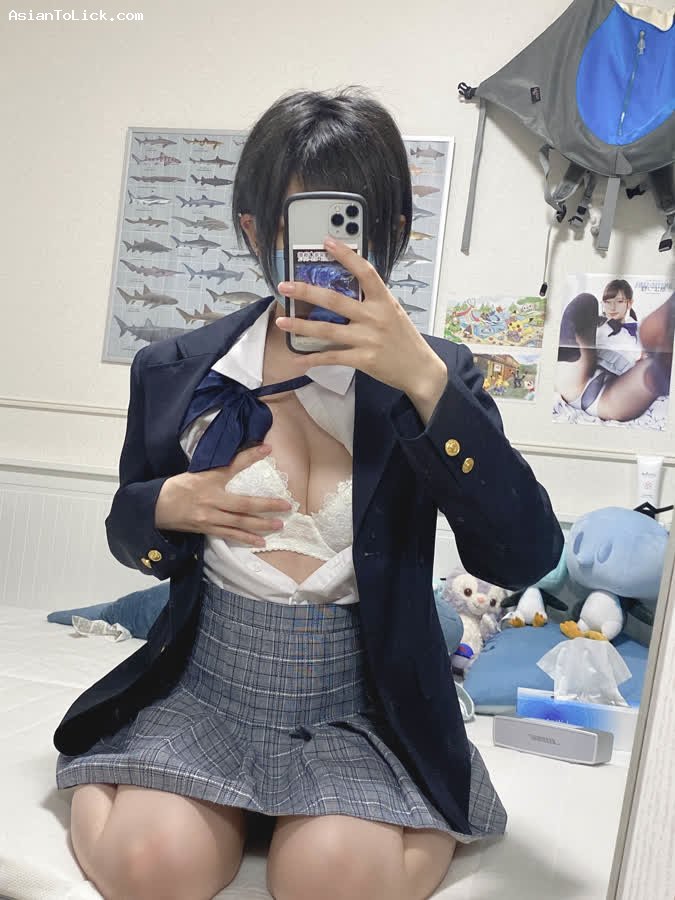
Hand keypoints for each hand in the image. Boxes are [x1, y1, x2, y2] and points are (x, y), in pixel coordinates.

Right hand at [154, 444, 290, 545]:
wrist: (156, 507)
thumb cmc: (179, 487)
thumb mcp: (199, 472)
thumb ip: (222, 467)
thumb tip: (245, 456)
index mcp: (208, 480)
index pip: (232, 465)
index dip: (250, 456)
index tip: (267, 449)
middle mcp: (211, 500)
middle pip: (244, 504)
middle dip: (267, 506)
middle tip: (286, 506)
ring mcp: (210, 518)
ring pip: (240, 523)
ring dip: (261, 525)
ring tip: (279, 525)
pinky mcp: (207, 529)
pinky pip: (230, 535)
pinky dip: (246, 539)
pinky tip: (261, 542)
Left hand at [275, 237, 446, 404]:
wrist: (421, 370)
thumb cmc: (405, 339)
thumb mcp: (394, 312)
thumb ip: (373, 301)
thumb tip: (348, 288)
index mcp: (384, 301)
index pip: (365, 272)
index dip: (346, 255)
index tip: (327, 242)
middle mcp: (375, 317)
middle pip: (334, 301)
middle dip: (306, 292)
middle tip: (285, 286)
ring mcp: (368, 339)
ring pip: (327, 330)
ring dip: (301, 326)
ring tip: (282, 322)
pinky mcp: (363, 360)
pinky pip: (332, 358)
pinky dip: (314, 359)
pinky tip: (299, 359)